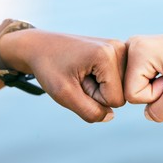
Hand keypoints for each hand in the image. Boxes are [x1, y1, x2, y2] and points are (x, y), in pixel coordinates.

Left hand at [0, 30, 125, 122]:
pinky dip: (103, 81)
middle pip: (121, 94)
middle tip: (79, 77)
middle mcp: (119, 48)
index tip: (77, 81)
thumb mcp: (64, 95)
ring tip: (82, 73)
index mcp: (106, 55)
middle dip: (98, 93)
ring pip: (121, 88)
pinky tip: (89, 70)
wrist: (40, 46)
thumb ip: (89, 111)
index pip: (116, 100)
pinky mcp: (119, 51)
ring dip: (100, 88)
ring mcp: (120, 48)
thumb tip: (111, 116)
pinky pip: (118, 80)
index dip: (93, 99)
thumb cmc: (49, 68)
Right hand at [124, 33, 162, 121]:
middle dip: (155, 91)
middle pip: (130, 89)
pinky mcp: (143, 52)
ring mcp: (137, 47)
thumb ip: (158, 112)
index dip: (156, 95)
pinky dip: (158, 82)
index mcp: (137, 49)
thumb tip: (147, 114)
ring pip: (136, 86)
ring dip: (157, 87)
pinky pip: (142, 80)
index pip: (132, 94)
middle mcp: (132, 44)